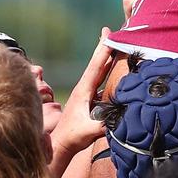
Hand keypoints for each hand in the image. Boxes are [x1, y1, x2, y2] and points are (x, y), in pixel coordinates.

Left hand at [49, 29, 114, 159]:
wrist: (60, 147)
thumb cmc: (72, 138)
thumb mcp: (87, 132)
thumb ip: (102, 126)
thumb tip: (118, 119)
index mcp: (83, 91)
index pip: (96, 66)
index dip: (104, 51)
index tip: (111, 36)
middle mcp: (84, 88)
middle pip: (96, 63)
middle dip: (103, 46)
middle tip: (108, 30)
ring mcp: (86, 94)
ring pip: (98, 71)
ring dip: (105, 57)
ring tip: (113, 44)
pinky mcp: (89, 100)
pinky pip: (100, 80)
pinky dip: (107, 70)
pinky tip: (113, 69)